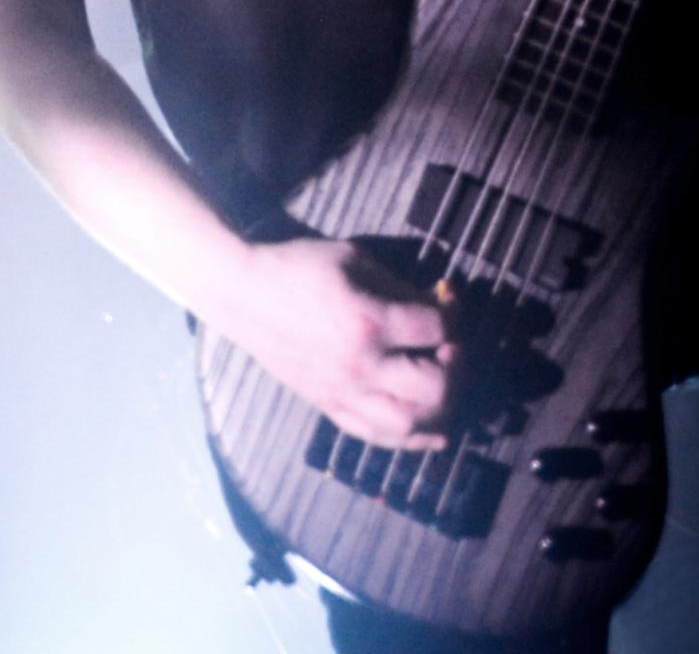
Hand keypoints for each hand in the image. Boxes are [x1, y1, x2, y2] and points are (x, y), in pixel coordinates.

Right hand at [230, 238, 454, 449]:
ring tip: (442, 385)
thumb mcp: (354, 259)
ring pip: (410, 424)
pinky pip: (377, 436)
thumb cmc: (299, 267)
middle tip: (448, 347)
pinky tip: (431, 433)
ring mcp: (345, 393)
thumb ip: (398, 284)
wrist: (245, 295)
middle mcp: (362, 365)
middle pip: (435, 386)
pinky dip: (410, 439)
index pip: (436, 330)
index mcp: (370, 321)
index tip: (448, 303)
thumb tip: (435, 304)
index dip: (452, 314)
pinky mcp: (329, 407)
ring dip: (438, 408)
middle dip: (454, 366)